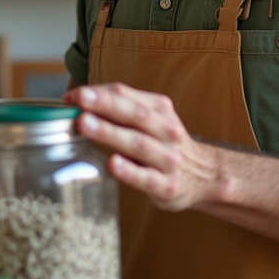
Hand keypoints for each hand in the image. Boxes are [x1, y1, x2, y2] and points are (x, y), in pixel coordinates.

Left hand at [66, 83, 222, 211]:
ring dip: (110, 132)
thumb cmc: (165, 144)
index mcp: (159, 109)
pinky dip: (129, 171)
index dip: (98, 93)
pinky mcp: (167, 186)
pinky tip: (112, 163)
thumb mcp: (151, 119)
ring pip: (138, 143)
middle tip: (80, 99)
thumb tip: (74, 99)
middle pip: (134, 114)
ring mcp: (168, 159)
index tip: (73, 95)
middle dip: (105, 105)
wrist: (205, 175)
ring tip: (85, 124)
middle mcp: (166, 130)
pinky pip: (147, 178)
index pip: (125, 95)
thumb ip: (118, 109)